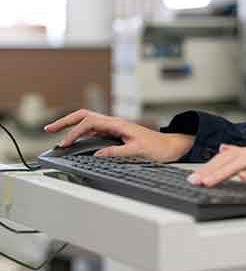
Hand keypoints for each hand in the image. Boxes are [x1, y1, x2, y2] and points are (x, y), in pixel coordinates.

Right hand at [44, 109, 193, 163]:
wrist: (171, 147)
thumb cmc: (158, 147)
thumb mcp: (138, 152)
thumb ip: (118, 152)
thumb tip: (98, 154)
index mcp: (119, 124)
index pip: (90, 122)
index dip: (75, 131)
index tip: (65, 143)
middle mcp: (115, 123)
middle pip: (85, 116)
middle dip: (66, 121)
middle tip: (49, 128)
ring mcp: (114, 128)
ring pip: (88, 122)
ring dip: (72, 127)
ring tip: (56, 135)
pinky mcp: (115, 134)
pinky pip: (94, 131)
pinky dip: (81, 134)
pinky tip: (74, 141)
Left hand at [187, 144, 245, 198]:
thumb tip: (232, 158)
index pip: (230, 156)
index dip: (211, 165)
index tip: (195, 177)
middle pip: (232, 157)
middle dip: (210, 169)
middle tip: (193, 181)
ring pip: (243, 162)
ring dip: (223, 172)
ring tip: (207, 182)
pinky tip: (238, 179)